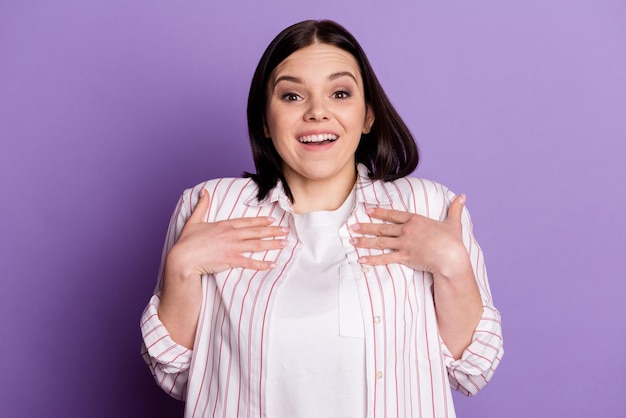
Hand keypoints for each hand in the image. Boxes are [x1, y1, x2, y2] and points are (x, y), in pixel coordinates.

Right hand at [165, 189, 288, 278]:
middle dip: (273, 231)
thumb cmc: (187, 242)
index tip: (271, 219)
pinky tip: (273, 264)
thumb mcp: (194, 220)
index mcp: (225, 225)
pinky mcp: (231, 260)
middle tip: (286, 230)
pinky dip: (263, 264)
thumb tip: (203, 191)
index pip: (247, 222)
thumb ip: (202, 205)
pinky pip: (251, 262)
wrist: (183, 259)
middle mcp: (232, 235)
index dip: (260, 221)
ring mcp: (233, 247)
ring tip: (285, 243)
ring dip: (272, 244)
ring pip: (257, 245)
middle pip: (256, 232)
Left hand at [349, 194, 469, 276]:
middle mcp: (407, 230)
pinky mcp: (405, 257)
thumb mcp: (453, 222)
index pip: (393, 214)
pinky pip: (385, 258)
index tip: (367, 211)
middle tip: (352, 227)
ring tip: (352, 241)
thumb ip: (455, 209)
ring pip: (380, 242)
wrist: (452, 257)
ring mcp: (404, 244)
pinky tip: (361, 259)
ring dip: (365, 242)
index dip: (379, 212)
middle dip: (365, 227)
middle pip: (382, 228)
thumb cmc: (453, 241)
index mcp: (416, 220)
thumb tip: (464, 196)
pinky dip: (372, 259)